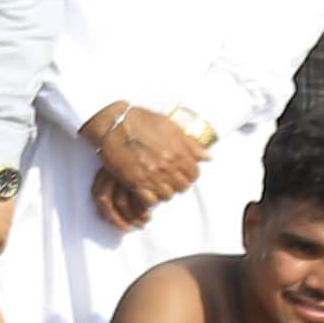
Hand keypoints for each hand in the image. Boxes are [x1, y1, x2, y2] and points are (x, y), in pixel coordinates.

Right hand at [87, 104, 208, 220]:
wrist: (116, 124)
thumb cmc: (142, 121)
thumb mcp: (172, 127)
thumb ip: (191, 145)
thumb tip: (207, 157)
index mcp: (179, 152)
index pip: (194, 174)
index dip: (189, 174)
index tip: (182, 172)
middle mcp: (168, 166)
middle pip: (182, 187)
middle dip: (178, 183)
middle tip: (169, 178)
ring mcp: (152, 175)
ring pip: (167, 196)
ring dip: (164, 191)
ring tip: (158, 185)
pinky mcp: (136, 182)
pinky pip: (150, 201)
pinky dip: (150, 199)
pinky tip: (147, 191)